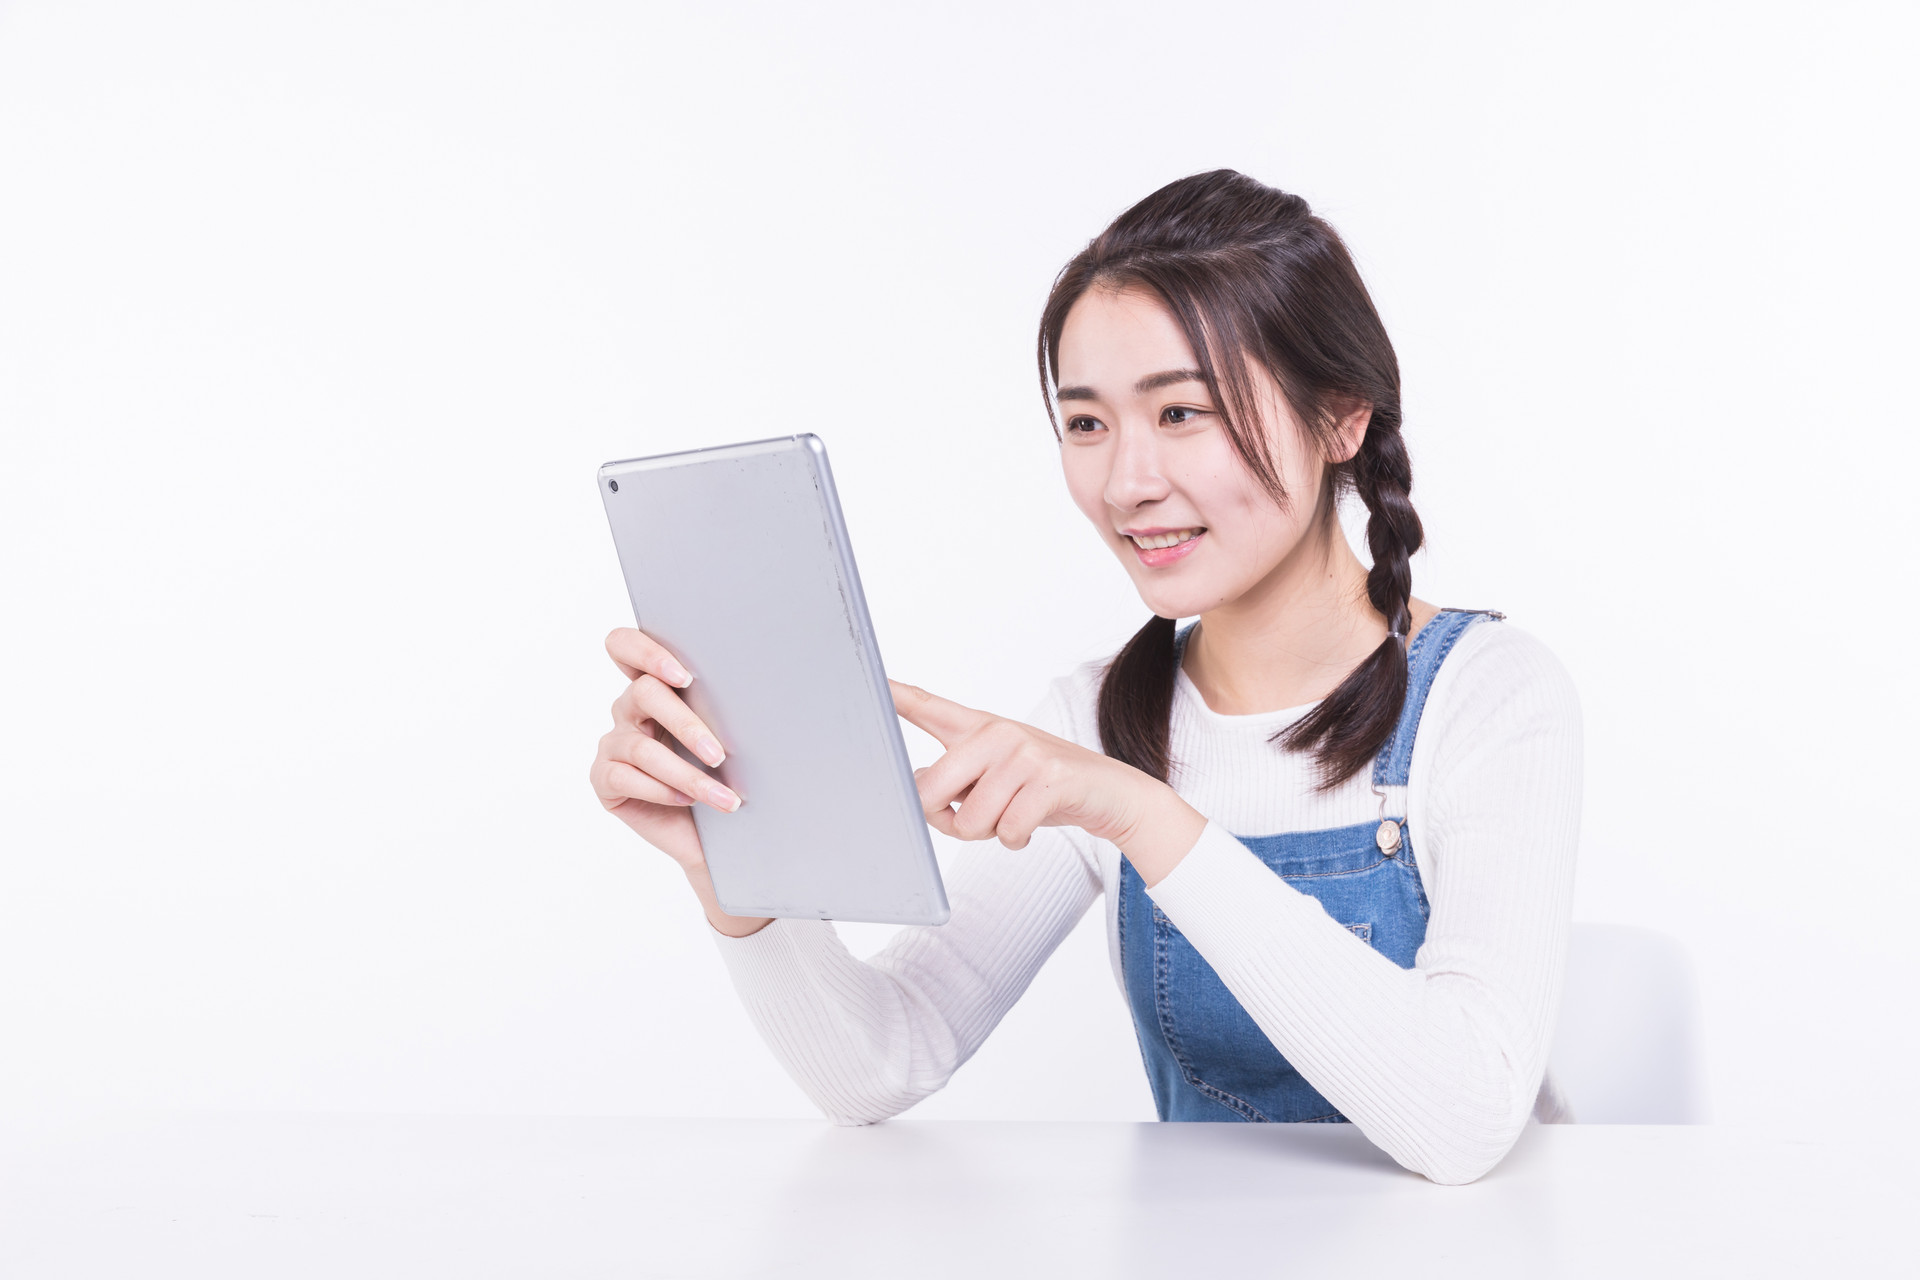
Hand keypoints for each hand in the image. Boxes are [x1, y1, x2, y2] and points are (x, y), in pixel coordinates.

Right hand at [591, 628, 768, 935]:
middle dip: (685, 723)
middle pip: (640, 691)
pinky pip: (623, 775)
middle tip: (721, 751)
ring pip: (639, 743)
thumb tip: (878, 684)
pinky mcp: (607, 781)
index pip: (627, 644)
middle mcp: (632, 706)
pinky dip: (661, 790)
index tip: (687, 676)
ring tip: (723, 795)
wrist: (733, 839)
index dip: (646, 650)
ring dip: (685, 771)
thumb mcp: (770, 731)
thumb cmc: (750, 775)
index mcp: (662, 681)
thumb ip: (790, 696)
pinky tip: (689, 802)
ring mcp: (617, 742)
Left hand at [890, 681, 1206, 885]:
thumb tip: (920, 798)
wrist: (1110, 792)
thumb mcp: (994, 778)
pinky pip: (1007, 830)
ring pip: (971, 821)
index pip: (927, 706)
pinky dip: (1016, 840)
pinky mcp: (1049, 779)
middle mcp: (997, 732)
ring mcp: (1024, 753)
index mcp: (977, 727)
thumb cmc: (1040, 789)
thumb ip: (955, 785)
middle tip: (969, 817)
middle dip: (944, 819)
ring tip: (1009, 818)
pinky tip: (1030, 826)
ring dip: (987, 834)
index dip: (893, 695)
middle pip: (931, 789)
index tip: (867, 680)